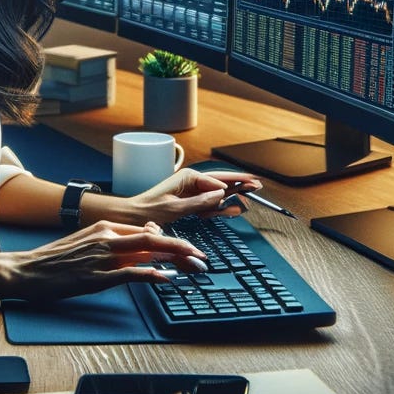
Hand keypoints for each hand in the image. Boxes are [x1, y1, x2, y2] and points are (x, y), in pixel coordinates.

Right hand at [4, 220, 208, 300]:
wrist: (28, 269)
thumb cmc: (55, 259)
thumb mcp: (85, 243)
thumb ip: (111, 243)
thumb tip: (136, 247)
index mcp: (104, 227)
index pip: (145, 230)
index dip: (169, 240)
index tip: (186, 248)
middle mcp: (107, 237)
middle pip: (154, 237)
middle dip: (181, 246)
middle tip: (201, 255)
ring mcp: (103, 256)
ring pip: (148, 252)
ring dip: (175, 258)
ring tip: (194, 264)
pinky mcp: (97, 277)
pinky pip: (131, 273)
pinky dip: (152, 275)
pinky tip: (166, 278)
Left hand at [122, 169, 262, 224]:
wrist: (135, 216)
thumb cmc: (150, 210)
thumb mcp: (176, 208)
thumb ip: (200, 202)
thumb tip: (221, 194)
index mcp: (189, 178)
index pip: (219, 180)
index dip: (238, 182)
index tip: (252, 184)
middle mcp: (192, 181)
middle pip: (221, 181)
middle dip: (240, 183)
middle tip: (258, 184)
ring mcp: (191, 190)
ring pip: (218, 192)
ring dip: (233, 194)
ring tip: (251, 193)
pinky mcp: (189, 200)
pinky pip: (209, 201)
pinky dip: (220, 206)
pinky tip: (232, 207)